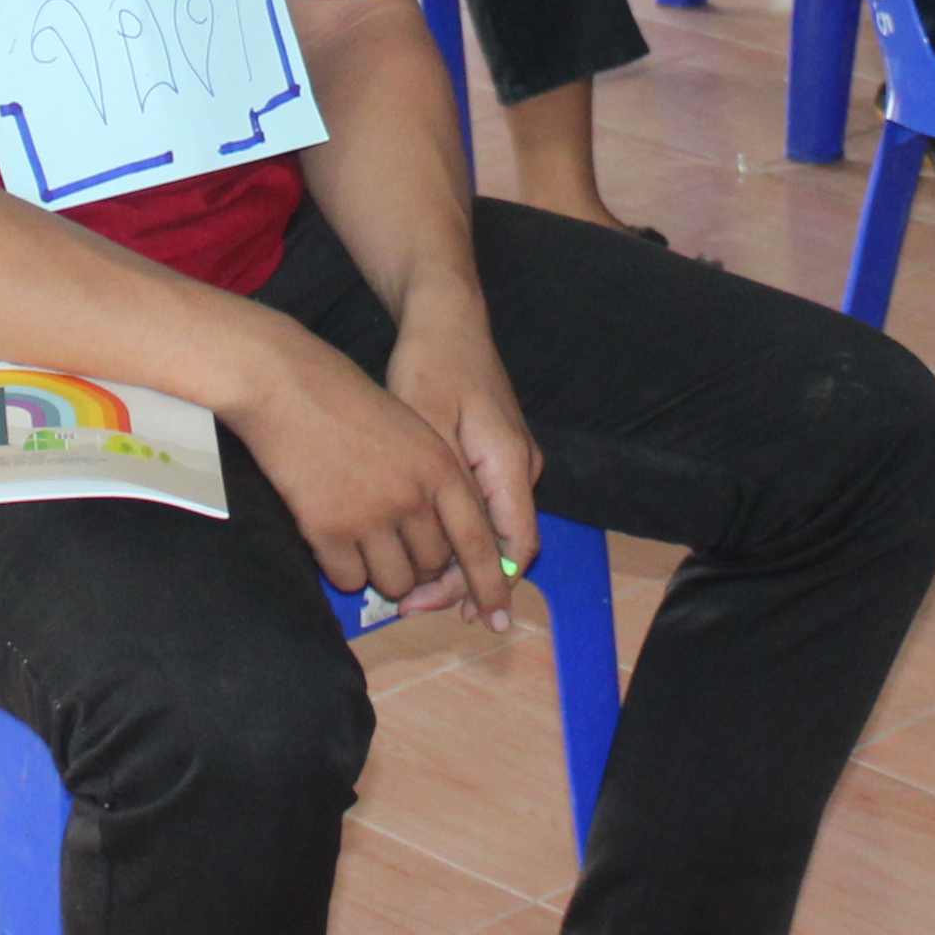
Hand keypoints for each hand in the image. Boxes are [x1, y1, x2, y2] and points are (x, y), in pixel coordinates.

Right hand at [235, 339, 517, 625]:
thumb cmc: (348, 401)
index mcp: (441, 468)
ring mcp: (371, 516)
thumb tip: (443, 542)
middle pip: (434, 568)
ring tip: (362, 538)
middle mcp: (413, 497)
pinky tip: (332, 538)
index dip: (490, 586)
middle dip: (420, 569)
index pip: (478, 543)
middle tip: (394, 545)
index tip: (497, 621)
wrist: (285, 385)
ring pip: (395, 583)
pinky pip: (350, 581)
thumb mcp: (413, 428)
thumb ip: (435, 480)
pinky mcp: (327, 530)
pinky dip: (345, 570)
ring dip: (383, 573)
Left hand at [377, 304, 538, 629]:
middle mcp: (520, 465)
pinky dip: (457, 532)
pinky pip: (484, 505)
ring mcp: (510, 458)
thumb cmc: (431, 364)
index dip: (493, 587)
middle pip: (504, 543)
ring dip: (458, 558)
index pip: (514, 545)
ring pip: (493, 526)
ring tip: (414, 589)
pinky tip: (423, 546)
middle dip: (465, 581)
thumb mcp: (424, 425)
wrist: (446, 315)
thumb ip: (437, 487)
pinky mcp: (493, 451)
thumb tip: (436, 550)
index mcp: (509, 462)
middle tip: (415, 607)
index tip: (474, 619)